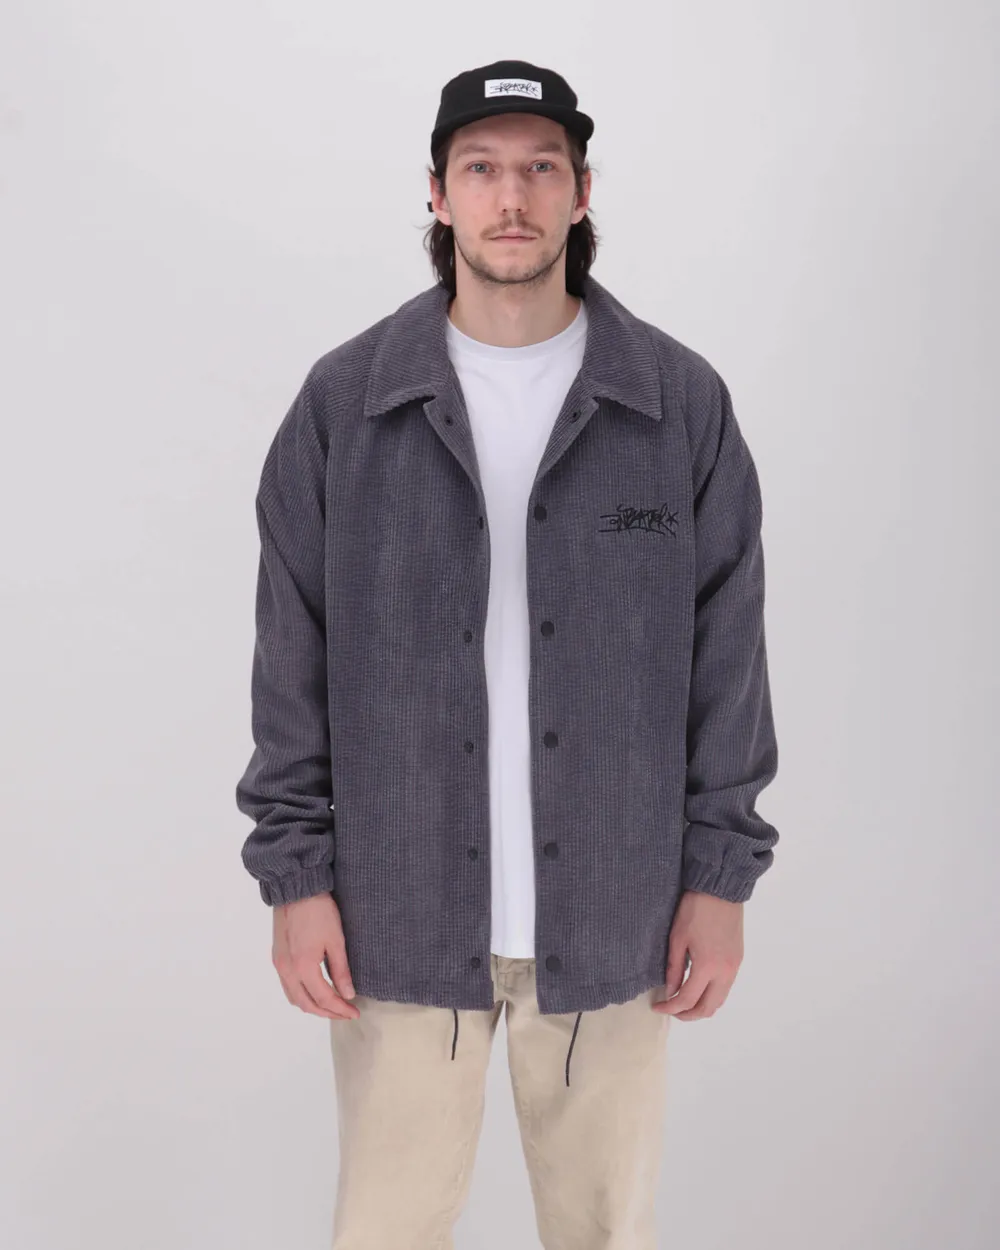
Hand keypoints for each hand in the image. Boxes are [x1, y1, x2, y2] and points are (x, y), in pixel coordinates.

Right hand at [272, 892, 359, 1020]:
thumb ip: (341, 970)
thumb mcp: (336, 940)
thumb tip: (348, 995)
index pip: (324, 998)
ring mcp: (280, 964)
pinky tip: (313, 991)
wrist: (296, 889)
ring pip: (294, 998)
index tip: (354, 1012)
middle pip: (306, 1004)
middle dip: (327, 1013)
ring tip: (331, 1005)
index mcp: (303, 967)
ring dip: (313, 1006)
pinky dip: (301, 995)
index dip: (340, 1009)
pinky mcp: (277, 957)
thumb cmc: (319, 911)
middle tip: (345, 1013)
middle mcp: (287, 970)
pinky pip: (287, 986)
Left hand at [652, 890, 743, 1019]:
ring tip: (683, 1001)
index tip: (657, 1006)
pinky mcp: (738, 960)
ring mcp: (734, 967)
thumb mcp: (677, 938)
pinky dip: (712, 995)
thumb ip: (674, 968)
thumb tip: (670, 991)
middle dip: (688, 1014)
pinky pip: (726, 988)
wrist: (720, 889)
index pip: (687, 999)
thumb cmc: (695, 910)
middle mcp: (725, 972)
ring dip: (702, 1007)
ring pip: (719, 1001)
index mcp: (707, 967)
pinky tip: (698, 987)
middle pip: (708, 1008)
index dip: (670, 1007)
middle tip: (671, 1009)